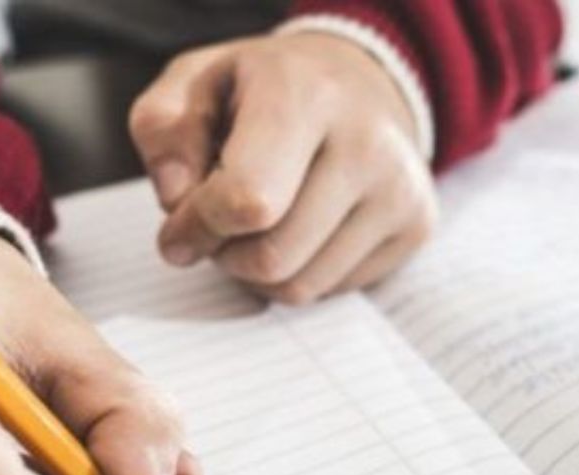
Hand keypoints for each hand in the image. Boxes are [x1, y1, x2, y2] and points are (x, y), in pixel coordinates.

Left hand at [130, 32, 437, 303]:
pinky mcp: (416, 226)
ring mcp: (400, 188)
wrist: (356, 79)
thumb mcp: (192, 85)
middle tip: (213, 228)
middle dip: (223, 255)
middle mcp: (366, 140)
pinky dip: (296, 274)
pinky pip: (331, 291)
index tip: (176, 229)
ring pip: (300, 286)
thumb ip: (162, 132)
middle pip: (272, 256)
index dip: (198, 227)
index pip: (247, 200)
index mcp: (304, 94)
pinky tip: (293, 231)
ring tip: (252, 227)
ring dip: (254, 273)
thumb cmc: (261, 90)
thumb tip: (176, 199)